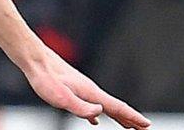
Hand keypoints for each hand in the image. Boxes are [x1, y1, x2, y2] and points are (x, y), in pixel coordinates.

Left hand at [24, 47, 150, 128]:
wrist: (35, 60)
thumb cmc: (46, 78)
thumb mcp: (62, 97)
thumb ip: (81, 107)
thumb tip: (99, 113)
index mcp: (91, 93)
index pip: (117, 107)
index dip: (133, 117)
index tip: (148, 126)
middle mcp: (90, 90)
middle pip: (115, 108)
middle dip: (131, 119)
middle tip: (145, 129)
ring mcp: (82, 89)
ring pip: (105, 106)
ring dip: (118, 117)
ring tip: (128, 126)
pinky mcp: (73, 89)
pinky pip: (91, 104)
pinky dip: (99, 113)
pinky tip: (95, 120)